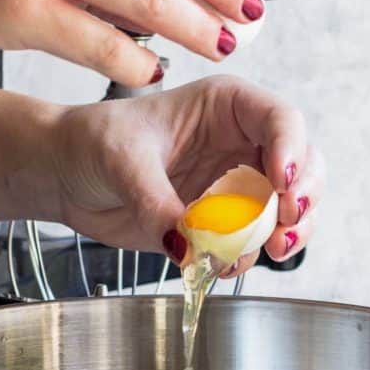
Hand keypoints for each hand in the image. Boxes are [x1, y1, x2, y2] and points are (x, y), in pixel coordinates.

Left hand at [54, 76, 323, 272]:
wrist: (65, 175)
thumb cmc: (93, 141)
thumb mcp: (122, 159)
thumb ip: (156, 200)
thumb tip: (189, 244)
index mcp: (225, 106)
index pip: (281, 119)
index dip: (292, 150)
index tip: (282, 183)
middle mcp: (241, 143)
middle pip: (302, 165)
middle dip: (303, 196)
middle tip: (286, 222)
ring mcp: (235, 185)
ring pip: (290, 207)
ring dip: (290, 231)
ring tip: (272, 249)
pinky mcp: (221, 223)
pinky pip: (255, 240)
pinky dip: (253, 255)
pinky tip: (230, 263)